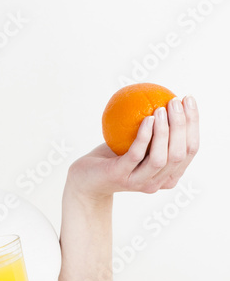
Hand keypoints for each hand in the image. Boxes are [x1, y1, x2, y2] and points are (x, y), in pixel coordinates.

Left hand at [66, 95, 198, 199]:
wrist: (86, 179)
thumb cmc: (115, 157)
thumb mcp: (139, 143)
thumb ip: (156, 130)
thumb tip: (170, 98)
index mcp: (169, 174)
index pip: (190, 149)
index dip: (193, 123)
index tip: (188, 99)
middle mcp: (158, 182)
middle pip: (179, 153)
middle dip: (182, 125)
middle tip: (175, 101)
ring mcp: (140, 181)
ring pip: (161, 158)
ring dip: (164, 131)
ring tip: (161, 108)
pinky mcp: (121, 176)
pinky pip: (136, 154)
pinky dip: (145, 135)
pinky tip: (147, 118)